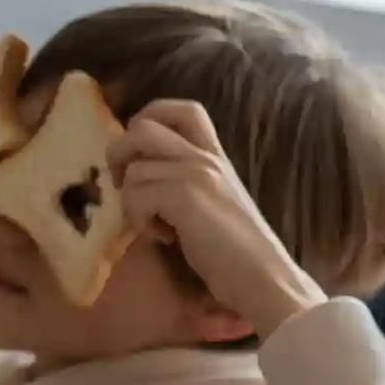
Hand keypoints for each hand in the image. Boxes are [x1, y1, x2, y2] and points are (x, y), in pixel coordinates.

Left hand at [117, 99, 325, 333]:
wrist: (263, 276)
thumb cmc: (237, 251)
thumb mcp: (213, 203)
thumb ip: (185, 182)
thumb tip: (138, 176)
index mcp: (214, 155)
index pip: (182, 109)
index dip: (148, 118)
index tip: (139, 154)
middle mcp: (205, 156)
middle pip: (142, 126)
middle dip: (120, 157)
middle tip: (130, 190)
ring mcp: (196, 173)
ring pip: (133, 169)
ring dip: (132, 203)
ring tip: (158, 226)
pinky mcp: (185, 196)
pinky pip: (135, 195)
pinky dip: (140, 221)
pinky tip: (166, 237)